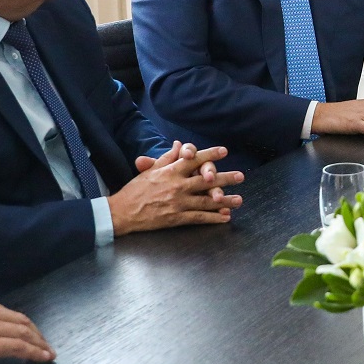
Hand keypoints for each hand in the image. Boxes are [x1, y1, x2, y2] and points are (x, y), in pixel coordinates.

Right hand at [108, 143, 243, 233]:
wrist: (123, 212)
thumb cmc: (136, 189)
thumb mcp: (151, 170)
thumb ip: (167, 157)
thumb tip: (179, 144)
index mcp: (170, 172)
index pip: (194, 160)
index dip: (210, 155)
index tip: (224, 151)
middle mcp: (177, 186)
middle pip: (206, 180)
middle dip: (225, 178)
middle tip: (241, 176)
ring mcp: (178, 203)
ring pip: (206, 201)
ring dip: (225, 201)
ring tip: (239, 200)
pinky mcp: (177, 218)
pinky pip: (199, 217)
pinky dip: (213, 218)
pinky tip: (225, 218)